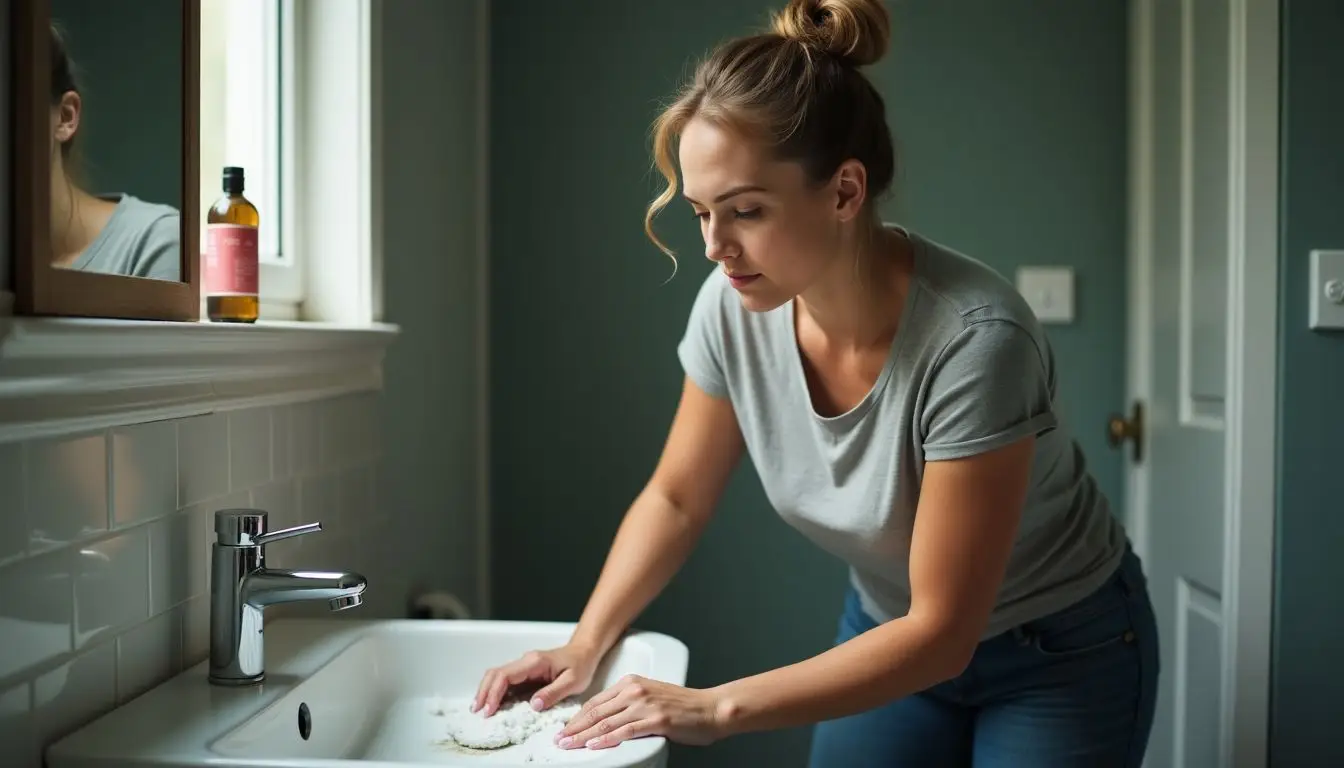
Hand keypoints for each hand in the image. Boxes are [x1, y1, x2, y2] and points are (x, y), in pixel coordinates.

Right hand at [472, 644, 599, 716]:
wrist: (584, 652)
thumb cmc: (580, 665)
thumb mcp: (573, 682)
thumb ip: (553, 693)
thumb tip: (532, 706)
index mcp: (534, 662)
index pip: (505, 675)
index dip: (494, 693)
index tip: (489, 710)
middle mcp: (525, 661)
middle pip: (495, 674)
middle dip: (484, 692)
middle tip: (477, 712)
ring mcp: (524, 666)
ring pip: (497, 676)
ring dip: (487, 691)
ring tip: (480, 710)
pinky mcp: (525, 673)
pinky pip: (506, 681)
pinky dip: (496, 692)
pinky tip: (493, 704)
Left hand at [555, 674, 724, 749]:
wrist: (711, 708)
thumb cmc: (684, 707)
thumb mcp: (651, 697)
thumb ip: (629, 705)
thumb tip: (606, 721)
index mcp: (632, 682)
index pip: (596, 701)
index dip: (577, 717)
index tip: (565, 728)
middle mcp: (635, 690)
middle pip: (596, 711)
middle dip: (574, 728)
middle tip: (559, 739)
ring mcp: (645, 704)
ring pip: (605, 722)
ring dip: (583, 736)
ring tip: (569, 745)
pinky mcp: (655, 721)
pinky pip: (624, 731)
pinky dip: (606, 739)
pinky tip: (594, 746)